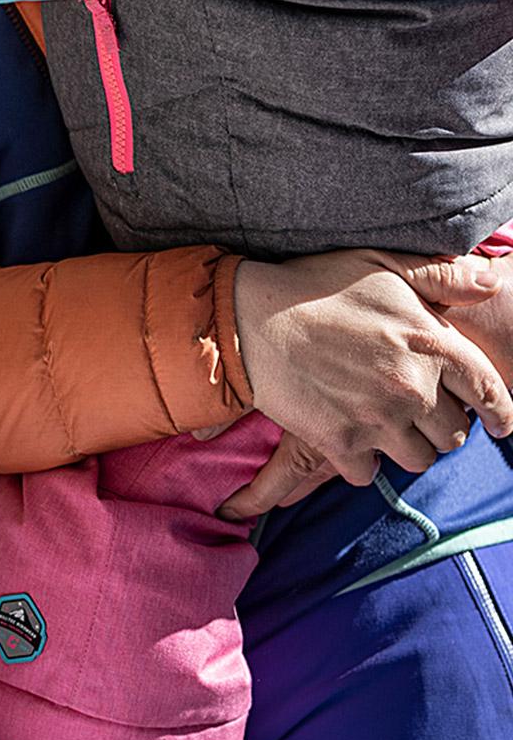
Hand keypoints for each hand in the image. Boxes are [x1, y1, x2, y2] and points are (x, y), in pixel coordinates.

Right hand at [218, 246, 512, 521]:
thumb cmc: (318, 286)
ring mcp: (377, 418)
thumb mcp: (384, 266)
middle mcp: (412, 387)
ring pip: (418, 460)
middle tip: (420, 414)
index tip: (502, 425)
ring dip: (407, 448)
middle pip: (454, 435)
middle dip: (444, 428)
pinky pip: (368, 473)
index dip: (501, 413)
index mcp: (431, 343)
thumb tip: (490, 283)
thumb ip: (442, 277)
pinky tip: (350, 437)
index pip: (488, 390)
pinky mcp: (341, 442)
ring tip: (388, 428)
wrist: (252, 318)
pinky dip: (361, 461)